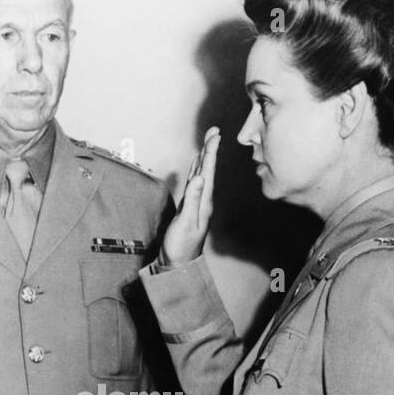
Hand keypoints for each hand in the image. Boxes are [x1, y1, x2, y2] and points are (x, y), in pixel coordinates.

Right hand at [161, 126, 218, 265]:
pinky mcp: (189, 207)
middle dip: (209, 149)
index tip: (215, 135)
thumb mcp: (186, 221)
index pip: (209, 171)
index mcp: (204, 201)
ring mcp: (197, 203)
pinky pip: (194, 183)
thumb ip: (192, 199)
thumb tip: (200, 177)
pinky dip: (195, 171)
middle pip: (207, 169)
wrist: (178, 263)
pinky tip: (196, 168)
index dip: (211, 152)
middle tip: (214, 131)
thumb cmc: (181, 245)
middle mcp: (203, 200)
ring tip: (207, 143)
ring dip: (204, 158)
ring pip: (202, 174)